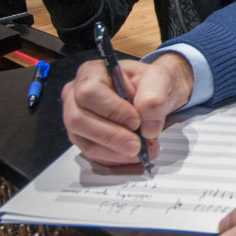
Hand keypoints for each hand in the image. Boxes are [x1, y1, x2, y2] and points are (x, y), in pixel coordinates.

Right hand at [61, 53, 194, 165]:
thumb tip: (148, 126)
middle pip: (79, 121)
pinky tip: (136, 159)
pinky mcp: (86, 140)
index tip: (135, 121)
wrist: (154, 96)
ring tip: (143, 151)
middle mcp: (76, 96)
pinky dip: (118, 162)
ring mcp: (78, 120)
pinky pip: (96, 157)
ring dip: (117, 153)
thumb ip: (154, 97)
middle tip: (137, 145)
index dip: (112, 110)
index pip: (90, 93)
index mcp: (91, 73)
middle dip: (111, 137)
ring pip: (87, 143)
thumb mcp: (159, 79)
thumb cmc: (150, 84)